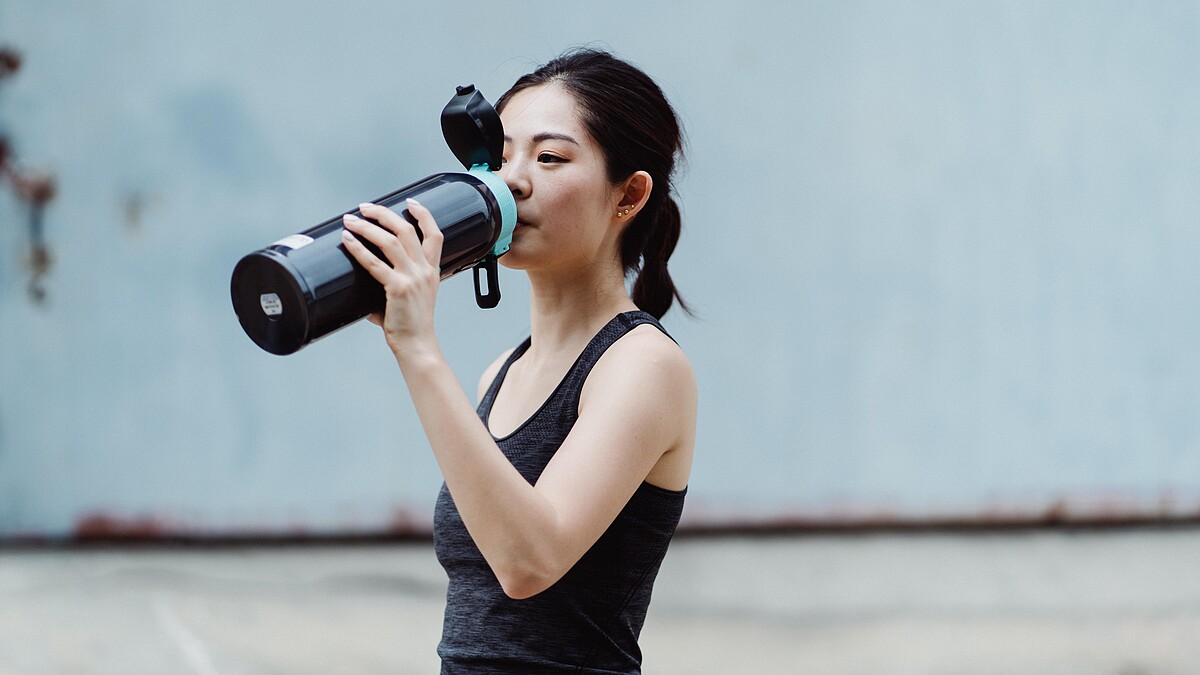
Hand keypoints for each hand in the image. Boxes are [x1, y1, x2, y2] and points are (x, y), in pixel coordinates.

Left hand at [340, 199, 443, 356]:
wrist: (417, 345)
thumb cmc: (410, 324)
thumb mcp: (411, 297)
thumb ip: (392, 282)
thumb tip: (364, 281)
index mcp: (431, 271)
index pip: (435, 234)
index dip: (424, 214)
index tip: (410, 202)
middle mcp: (424, 271)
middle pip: (406, 230)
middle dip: (383, 213)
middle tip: (365, 208)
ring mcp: (412, 278)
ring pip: (390, 241)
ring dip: (367, 226)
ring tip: (350, 221)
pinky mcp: (397, 289)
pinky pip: (374, 263)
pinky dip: (359, 249)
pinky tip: (348, 240)